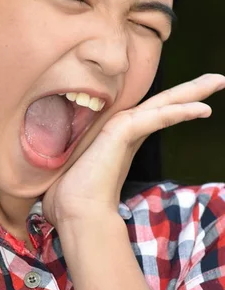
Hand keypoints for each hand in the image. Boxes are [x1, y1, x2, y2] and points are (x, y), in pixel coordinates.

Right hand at [42, 73, 224, 227]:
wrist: (78, 210)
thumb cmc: (84, 196)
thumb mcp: (103, 177)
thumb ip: (108, 167)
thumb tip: (112, 172)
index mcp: (122, 136)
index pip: (155, 113)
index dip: (178, 103)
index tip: (200, 97)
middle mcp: (123, 126)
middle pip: (164, 101)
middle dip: (193, 89)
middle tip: (219, 79)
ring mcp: (121, 127)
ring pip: (163, 103)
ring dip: (192, 91)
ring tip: (218, 81)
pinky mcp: (121, 131)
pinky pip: (158, 117)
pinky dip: (180, 111)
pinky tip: (203, 109)